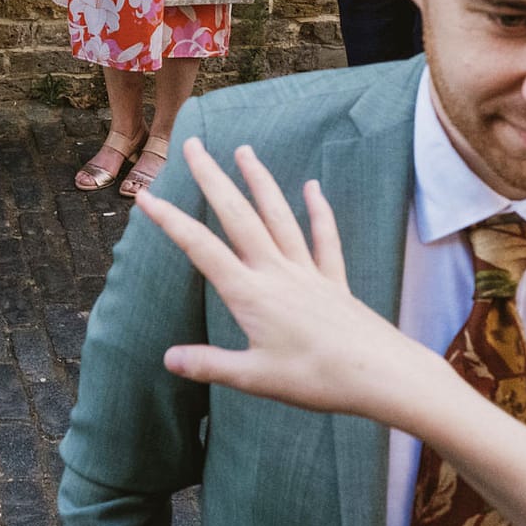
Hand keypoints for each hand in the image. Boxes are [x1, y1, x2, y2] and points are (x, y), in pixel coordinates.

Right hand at [138, 140, 439, 420]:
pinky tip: (313, 187)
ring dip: (259, 181)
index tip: (145, 196)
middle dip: (212, 178)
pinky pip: (324, 239)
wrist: (381, 375)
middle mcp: (276, 272)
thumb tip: (168, 359)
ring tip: (244, 150)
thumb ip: (209, 365)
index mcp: (250, 293)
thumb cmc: (317, 379)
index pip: (200, 248)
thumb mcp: (254, 379)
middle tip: (192, 145)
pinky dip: (319, 211)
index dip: (170, 221)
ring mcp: (307, 272)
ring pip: (278, 216)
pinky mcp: (333, 281)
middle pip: (237, 216)